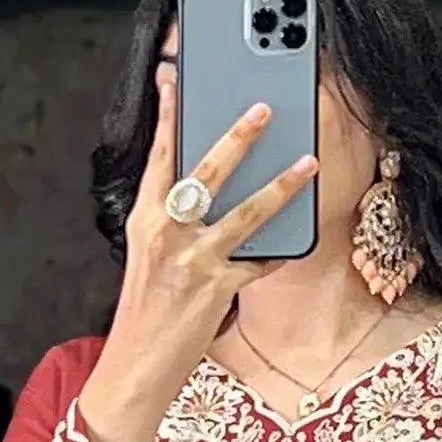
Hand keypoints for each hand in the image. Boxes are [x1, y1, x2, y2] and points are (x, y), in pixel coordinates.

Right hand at [74, 61, 319, 441]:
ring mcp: (193, 261)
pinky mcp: (217, 290)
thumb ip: (171, 215)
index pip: (159, 155)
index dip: (169, 112)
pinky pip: (259, 261)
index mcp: (145, 218)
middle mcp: (167, 234)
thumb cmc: (146, 308)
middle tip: (264, 106)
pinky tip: (302, 231)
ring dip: (280, 185)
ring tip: (306, 162)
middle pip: (206, 172)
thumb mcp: (148, 253)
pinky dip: (281, 248)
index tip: (175, 74)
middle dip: (237, 136)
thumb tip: (204, 181)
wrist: (135, 367)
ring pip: (245, 213)